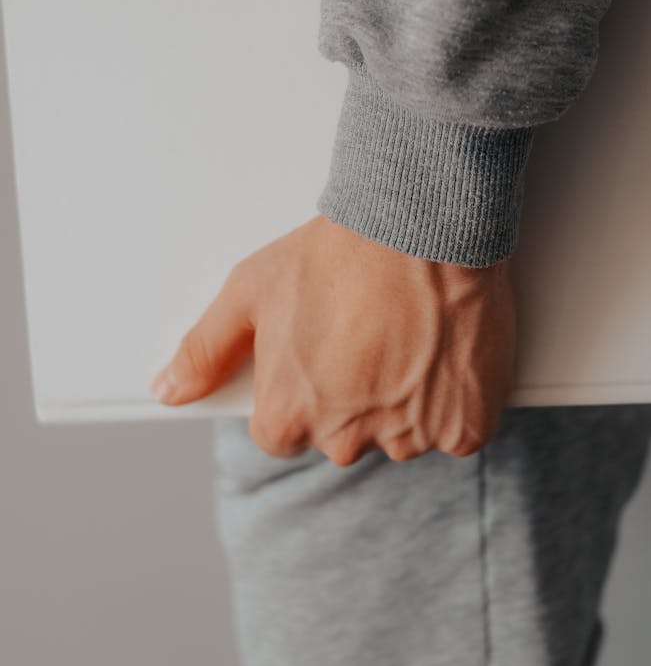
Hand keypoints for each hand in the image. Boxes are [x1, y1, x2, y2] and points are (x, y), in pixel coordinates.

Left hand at [150, 214, 518, 464]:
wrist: (421, 226)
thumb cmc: (334, 254)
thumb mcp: (251, 290)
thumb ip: (205, 349)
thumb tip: (169, 389)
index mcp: (289, 417)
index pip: (282, 434)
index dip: (300, 392)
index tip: (321, 356)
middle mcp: (347, 439)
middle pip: (343, 437)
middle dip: (354, 398)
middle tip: (367, 336)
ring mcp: (410, 436)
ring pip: (403, 434)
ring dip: (407, 400)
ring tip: (410, 336)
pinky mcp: (464, 426)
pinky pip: (457, 430)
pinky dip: (455, 401)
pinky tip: (446, 351)